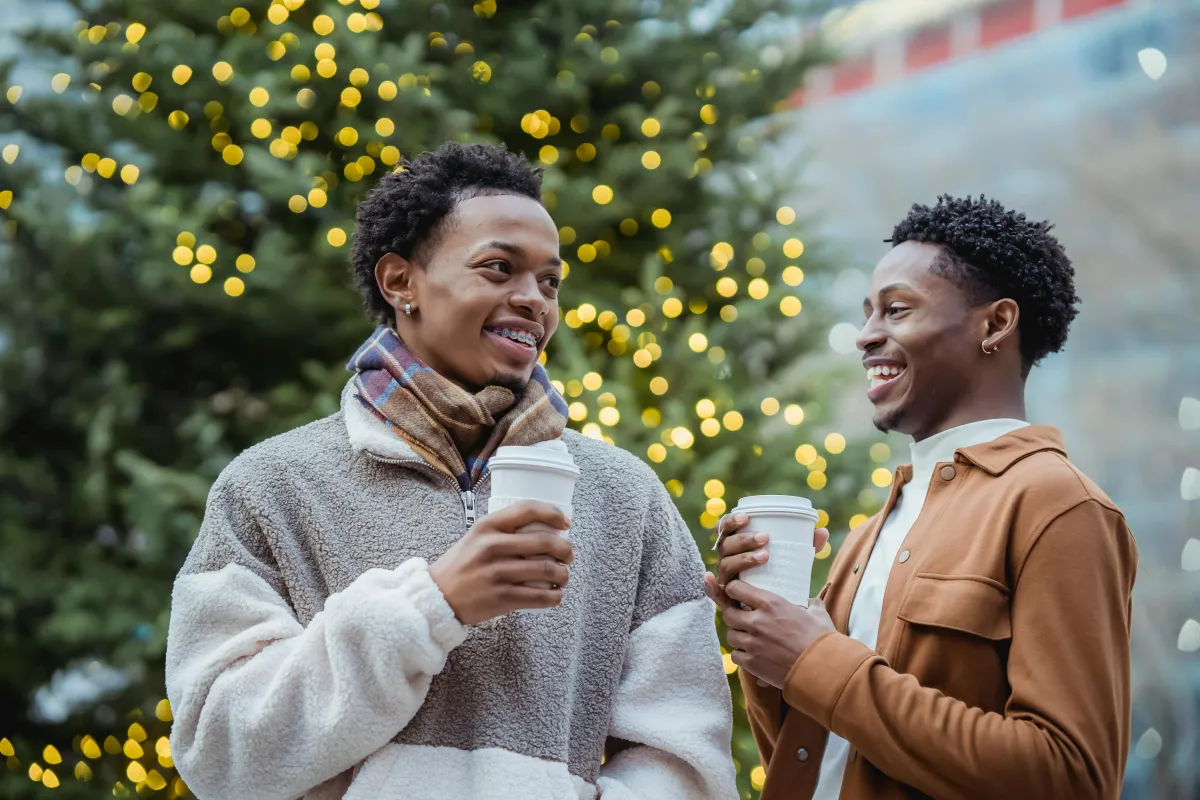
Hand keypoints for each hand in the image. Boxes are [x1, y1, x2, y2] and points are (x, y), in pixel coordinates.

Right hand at [429, 500, 572, 624]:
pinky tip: (555, 595)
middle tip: (568, 556)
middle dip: (566, 550)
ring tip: (563, 577)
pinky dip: (555, 596)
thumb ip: (505, 530)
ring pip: (548, 570)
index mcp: (488, 526)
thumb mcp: (477, 537)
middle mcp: (493, 546)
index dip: (554, 514)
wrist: (436, 597)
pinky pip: (540, 596)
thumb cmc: (462, 565)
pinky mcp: (501, 598)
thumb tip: (546, 529)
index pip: (529, 510)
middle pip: (546, 542)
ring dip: (564, 574)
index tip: (566, 524)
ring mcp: (497, 573)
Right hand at [702, 512, 828, 611]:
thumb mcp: (793, 561)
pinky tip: (708, 578)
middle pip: (726, 545)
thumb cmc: (783, 578)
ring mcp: (727, 578)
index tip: (747, 517)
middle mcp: (727, 560)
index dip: (731, 520)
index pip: (726, 528)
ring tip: (765, 557)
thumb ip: (806, 547)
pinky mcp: (728, 598)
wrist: (781, 612)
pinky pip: (716, 592)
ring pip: (726, 565)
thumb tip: (822, 531)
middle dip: (744, 540)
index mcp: (737, 546)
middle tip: (766, 539)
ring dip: (743, 558)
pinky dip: (709, 586)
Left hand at [722, 581, 836, 688]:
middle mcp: (757, 621)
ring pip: (730, 636)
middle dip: (734, 617)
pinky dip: (742, 656)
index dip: (734, 591)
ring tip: (750, 640)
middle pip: (728, 614)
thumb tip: (810, 602)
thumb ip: (810, 604)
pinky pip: (735, 656)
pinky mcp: (752, 663)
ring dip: (738, 637)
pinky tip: (753, 656)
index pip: (736, 588)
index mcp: (771, 604)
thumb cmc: (822, 640)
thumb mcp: (818, 614)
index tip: (737, 595)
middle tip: (744, 621)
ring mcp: (752, 643)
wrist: (823, 669)